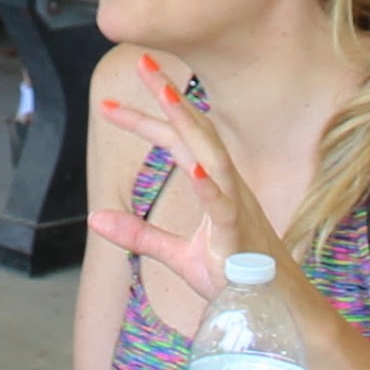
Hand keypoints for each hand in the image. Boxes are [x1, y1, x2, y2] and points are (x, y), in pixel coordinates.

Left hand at [87, 51, 276, 289]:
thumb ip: (139, 236)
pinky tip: (194, 171)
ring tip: (166, 96)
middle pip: (193, 132)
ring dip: (189, 125)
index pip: (175, 141)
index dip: (143, 120)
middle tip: (142, 62)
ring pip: (211, 155)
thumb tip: (95, 218)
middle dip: (167, 97)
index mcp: (213, 183)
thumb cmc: (235, 276)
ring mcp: (236, 205)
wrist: (274, 307)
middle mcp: (226, 184)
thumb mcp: (178, 255)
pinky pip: (225, 206)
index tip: (108, 105)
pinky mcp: (239, 234)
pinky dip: (210, 187)